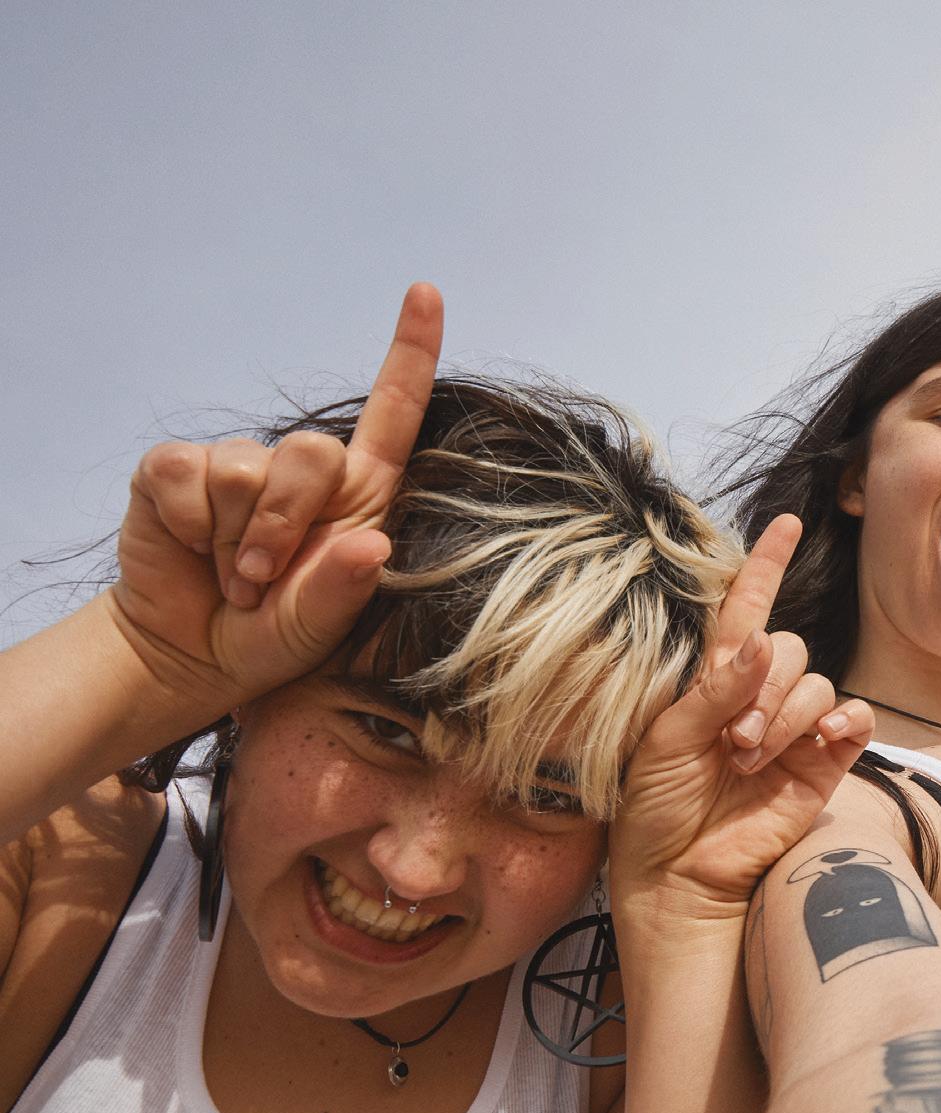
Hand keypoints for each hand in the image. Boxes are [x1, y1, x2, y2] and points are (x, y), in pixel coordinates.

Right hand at [109, 283, 442, 711]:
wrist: (191, 653)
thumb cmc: (273, 636)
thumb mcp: (317, 627)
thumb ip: (342, 590)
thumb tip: (371, 547)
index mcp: (360, 493)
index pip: (393, 410)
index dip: (410, 350)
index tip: (426, 292)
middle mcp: (303, 469)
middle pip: (311, 452)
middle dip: (286, 525)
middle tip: (263, 580)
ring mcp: (237, 464)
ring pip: (244, 470)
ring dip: (235, 542)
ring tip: (233, 577)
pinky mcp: (176, 470)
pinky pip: (185, 474)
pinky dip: (188, 527)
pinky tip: (190, 551)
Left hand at [607, 515, 874, 925]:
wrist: (679, 879)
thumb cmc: (654, 811)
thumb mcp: (666, 740)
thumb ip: (716, 689)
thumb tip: (764, 642)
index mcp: (714, 682)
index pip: (745, 610)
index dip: (766, 566)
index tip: (786, 523)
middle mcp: (759, 698)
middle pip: (790, 648)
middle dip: (764, 688)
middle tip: (733, 739)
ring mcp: (795, 732)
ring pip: (816, 685)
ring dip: (787, 715)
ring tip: (752, 758)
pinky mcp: (825, 766)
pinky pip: (855, 720)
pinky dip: (843, 719)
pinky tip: (822, 739)